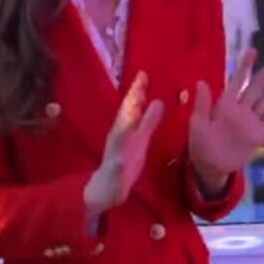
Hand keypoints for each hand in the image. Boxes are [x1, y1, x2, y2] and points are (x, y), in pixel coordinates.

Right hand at [84, 72, 164, 217]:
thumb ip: (148, 120)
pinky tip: (121, 161)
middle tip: (139, 83)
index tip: (143, 74)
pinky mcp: (115, 172)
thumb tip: (158, 100)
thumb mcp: (139, 138)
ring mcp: (115, 154)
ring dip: (125, 124)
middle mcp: (118, 137)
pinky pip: (117, 167)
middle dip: (131, 101)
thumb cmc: (124, 160)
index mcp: (125, 128)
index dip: (136, 91)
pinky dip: (119, 163)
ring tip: (132, 110)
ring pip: (119, 137)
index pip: (131, 107)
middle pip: (124, 116)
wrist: (105, 188)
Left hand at [190, 49, 263, 191]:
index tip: (253, 50)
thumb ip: (203, 104)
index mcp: (226, 105)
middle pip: (257, 87)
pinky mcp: (258, 137)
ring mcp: (252, 123)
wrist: (210, 166)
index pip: (237, 82)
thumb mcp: (198, 124)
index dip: (245, 67)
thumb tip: (200, 81)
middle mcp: (242, 110)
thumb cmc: (200, 144)